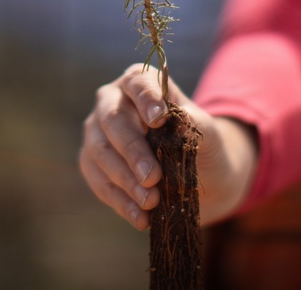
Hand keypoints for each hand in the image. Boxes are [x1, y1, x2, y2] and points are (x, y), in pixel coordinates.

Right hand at [78, 63, 219, 229]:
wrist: (200, 176)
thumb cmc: (202, 144)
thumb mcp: (208, 133)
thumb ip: (194, 123)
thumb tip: (178, 119)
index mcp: (140, 83)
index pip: (138, 82)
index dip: (146, 99)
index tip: (160, 119)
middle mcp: (112, 102)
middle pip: (113, 120)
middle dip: (132, 150)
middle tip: (153, 177)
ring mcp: (97, 133)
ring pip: (100, 153)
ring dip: (125, 180)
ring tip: (151, 201)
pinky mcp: (92, 164)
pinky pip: (99, 182)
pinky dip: (120, 202)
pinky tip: (141, 218)